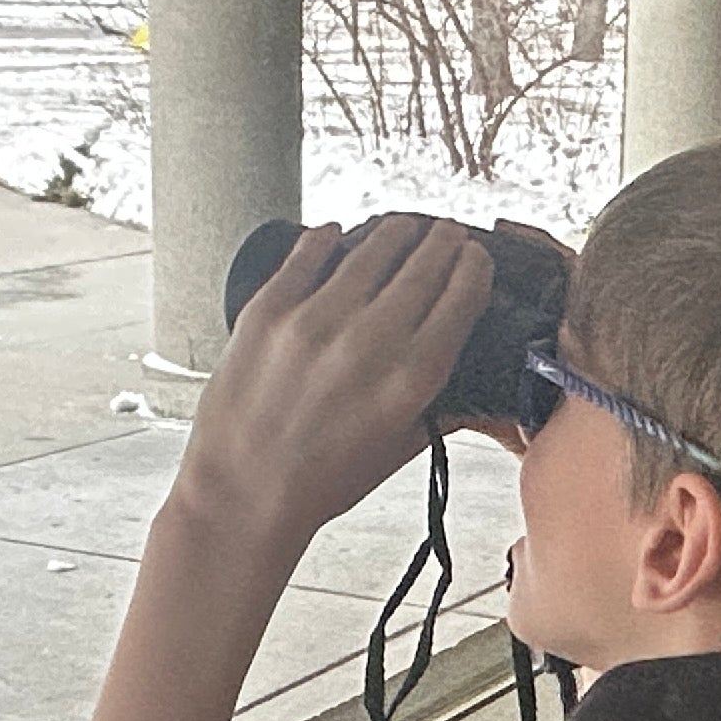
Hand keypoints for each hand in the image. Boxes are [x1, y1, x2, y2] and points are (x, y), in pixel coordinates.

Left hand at [171, 217, 494, 551]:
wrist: (243, 494)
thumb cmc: (320, 482)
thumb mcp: (399, 448)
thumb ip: (442, 411)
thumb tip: (478, 389)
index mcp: (411, 378)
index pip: (461, 296)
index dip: (474, 267)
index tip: (475, 257)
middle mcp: (369, 341)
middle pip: (423, 263)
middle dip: (442, 240)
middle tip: (447, 231)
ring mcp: (316, 320)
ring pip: (371, 248)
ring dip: (395, 231)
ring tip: (403, 226)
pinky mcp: (268, 310)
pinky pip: (308, 253)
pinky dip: (329, 238)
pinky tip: (337, 234)